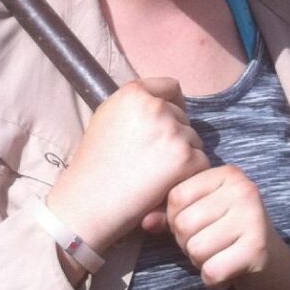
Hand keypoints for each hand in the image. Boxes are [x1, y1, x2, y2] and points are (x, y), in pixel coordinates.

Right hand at [45, 77, 208, 253]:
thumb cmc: (94, 164)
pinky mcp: (185, 159)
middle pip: (183, 117)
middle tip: (150, 159)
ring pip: (194, 140)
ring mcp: (172, 132)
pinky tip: (164, 185)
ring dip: (182, 156)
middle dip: (174, 135)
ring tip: (154, 174)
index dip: (171, 104)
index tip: (164, 122)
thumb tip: (164, 101)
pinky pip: (201, 162)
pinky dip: (188, 176)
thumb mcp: (107, 117)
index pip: (171, 87)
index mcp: (134, 93)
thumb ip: (136, 103)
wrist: (88, 203)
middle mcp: (156, 107)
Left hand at [166, 165, 289, 289]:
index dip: (174, 219)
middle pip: (183, 223)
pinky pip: (211, 270)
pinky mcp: (257, 250)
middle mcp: (243, 189)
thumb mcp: (202, 215)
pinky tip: (228, 272)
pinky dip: (213, 279)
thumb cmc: (228, 235)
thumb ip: (171, 214)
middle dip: (187, 243)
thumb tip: (145, 222)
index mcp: (227, 173)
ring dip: (201, 262)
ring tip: (220, 256)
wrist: (272, 266)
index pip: (176, 196)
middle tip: (210, 245)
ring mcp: (253, 218)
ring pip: (195, 248)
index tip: (196, 226)